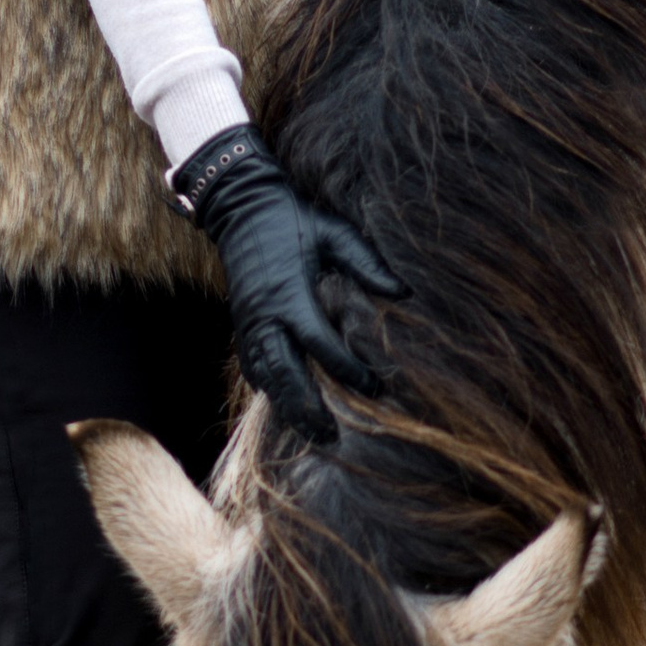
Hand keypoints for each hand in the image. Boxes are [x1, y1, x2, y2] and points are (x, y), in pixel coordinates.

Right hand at [171, 125, 399, 445]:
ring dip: (288, 408)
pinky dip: (268, 389)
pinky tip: (284, 406)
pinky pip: (252, 365)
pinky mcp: (241, 323)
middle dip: (308, 409)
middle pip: (286, 375)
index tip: (375, 388)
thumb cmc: (295, 219)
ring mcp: (249, 322)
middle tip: (333, 438)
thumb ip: (367, 264)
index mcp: (291, 295)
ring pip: (266, 378)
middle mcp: (265, 316)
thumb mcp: (335, 233)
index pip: (320, 344)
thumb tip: (404, 293)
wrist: (241, 207)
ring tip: (312, 434)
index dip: (347, 370)